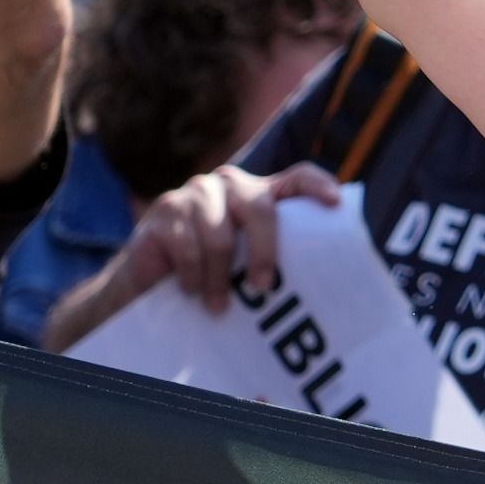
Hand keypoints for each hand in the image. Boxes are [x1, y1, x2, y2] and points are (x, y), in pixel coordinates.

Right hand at [118, 159, 342, 313]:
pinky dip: (192, 277)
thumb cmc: (210, 271)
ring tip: (218, 306)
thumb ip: (272, 257)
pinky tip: (190, 291)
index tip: (335, 203)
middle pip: (260, 208)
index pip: (296, 177)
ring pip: (221, 236)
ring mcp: (196, 192)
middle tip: (263, 288)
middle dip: (265, 251)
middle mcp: (230, 183)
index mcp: (258, 193)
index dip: (318, 186)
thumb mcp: (244, 261)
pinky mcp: (165, 208)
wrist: (149, 277)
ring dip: (220, 279)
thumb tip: (317, 284)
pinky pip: (188, 247)